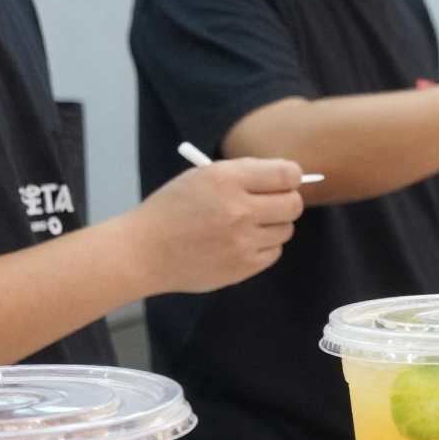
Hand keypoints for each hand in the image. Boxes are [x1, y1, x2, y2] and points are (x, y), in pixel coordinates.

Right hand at [126, 158, 304, 293]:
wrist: (145, 251)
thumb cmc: (173, 209)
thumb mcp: (201, 176)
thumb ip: (244, 173)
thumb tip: (287, 175)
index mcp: (227, 179)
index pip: (287, 173)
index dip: (291, 175)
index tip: (285, 180)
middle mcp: (239, 210)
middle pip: (293, 204)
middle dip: (286, 200)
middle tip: (271, 202)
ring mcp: (243, 241)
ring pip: (286, 229)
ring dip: (273, 225)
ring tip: (247, 224)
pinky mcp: (244, 266)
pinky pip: (274, 251)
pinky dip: (263, 246)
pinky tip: (241, 242)